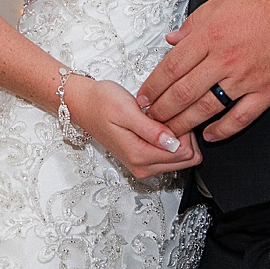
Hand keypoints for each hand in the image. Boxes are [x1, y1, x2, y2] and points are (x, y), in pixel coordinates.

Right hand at [65, 75, 198, 178]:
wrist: (83, 104)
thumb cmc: (101, 102)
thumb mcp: (126, 110)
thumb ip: (151, 130)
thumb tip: (174, 144)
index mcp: (139, 156)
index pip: (183, 153)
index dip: (184, 128)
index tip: (171, 112)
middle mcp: (143, 166)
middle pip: (186, 159)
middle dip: (184, 135)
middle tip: (166, 114)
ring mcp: (143, 165)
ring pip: (180, 159)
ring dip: (177, 137)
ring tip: (159, 117)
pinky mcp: (142, 160)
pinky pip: (169, 156)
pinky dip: (170, 140)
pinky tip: (158, 124)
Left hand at [135, 0, 269, 140]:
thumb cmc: (266, 1)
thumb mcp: (222, 0)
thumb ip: (194, 22)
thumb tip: (172, 38)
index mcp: (210, 34)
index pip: (172, 66)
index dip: (154, 85)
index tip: (144, 97)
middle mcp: (225, 58)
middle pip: (185, 91)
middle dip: (163, 109)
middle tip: (151, 119)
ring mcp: (245, 78)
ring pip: (207, 108)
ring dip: (185, 123)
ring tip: (171, 132)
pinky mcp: (266, 92)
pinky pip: (240, 118)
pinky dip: (223, 130)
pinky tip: (210, 136)